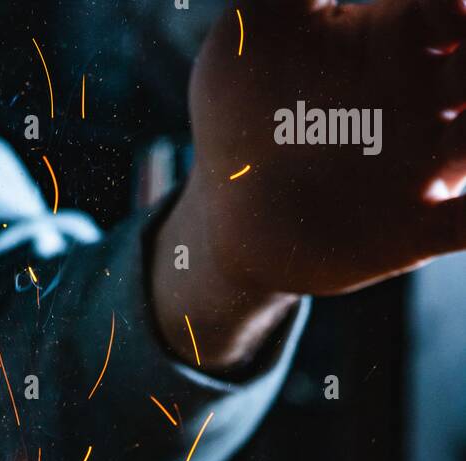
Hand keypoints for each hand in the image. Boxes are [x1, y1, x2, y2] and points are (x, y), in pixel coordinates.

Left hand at [153, 0, 465, 366]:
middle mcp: (424, 102)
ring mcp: (426, 168)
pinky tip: (465, 202)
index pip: (453, 7)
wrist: (226, 216)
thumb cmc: (239, 115)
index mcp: (397, 42)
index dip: (454, 4)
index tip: (443, 12)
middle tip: (461, 65)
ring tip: (461, 128)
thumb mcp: (254, 29)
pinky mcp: (417, 230)